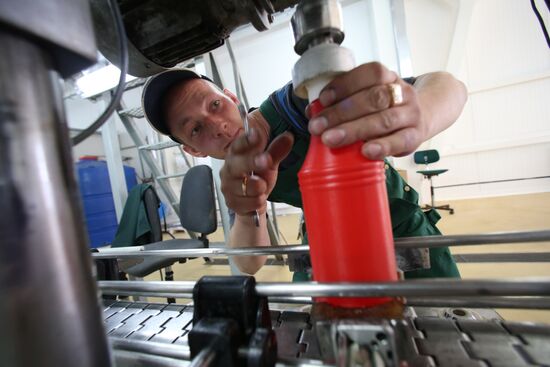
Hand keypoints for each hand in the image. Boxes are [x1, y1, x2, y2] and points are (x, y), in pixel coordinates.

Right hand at [220, 129, 293, 215]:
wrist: (250, 202)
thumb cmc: (257, 177)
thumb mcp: (268, 164)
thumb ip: (276, 150)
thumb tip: (288, 136)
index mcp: (236, 154)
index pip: (239, 145)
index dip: (247, 140)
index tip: (256, 134)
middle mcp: (229, 169)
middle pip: (237, 165)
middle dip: (252, 162)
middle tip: (266, 160)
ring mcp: (228, 187)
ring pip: (247, 186)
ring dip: (260, 187)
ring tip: (262, 186)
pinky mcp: (232, 203)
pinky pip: (250, 202)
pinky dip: (258, 201)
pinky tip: (258, 198)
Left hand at [307, 62, 427, 159]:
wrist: (422, 117)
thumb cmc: (385, 109)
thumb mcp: (369, 97)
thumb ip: (346, 101)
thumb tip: (313, 111)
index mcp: (388, 77)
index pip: (370, 73)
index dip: (345, 84)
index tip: (323, 99)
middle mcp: (401, 93)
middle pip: (373, 98)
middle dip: (341, 113)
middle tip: (317, 127)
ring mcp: (411, 114)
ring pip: (384, 120)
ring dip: (354, 130)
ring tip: (331, 139)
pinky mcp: (415, 136)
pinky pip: (400, 141)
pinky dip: (383, 146)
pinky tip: (366, 151)